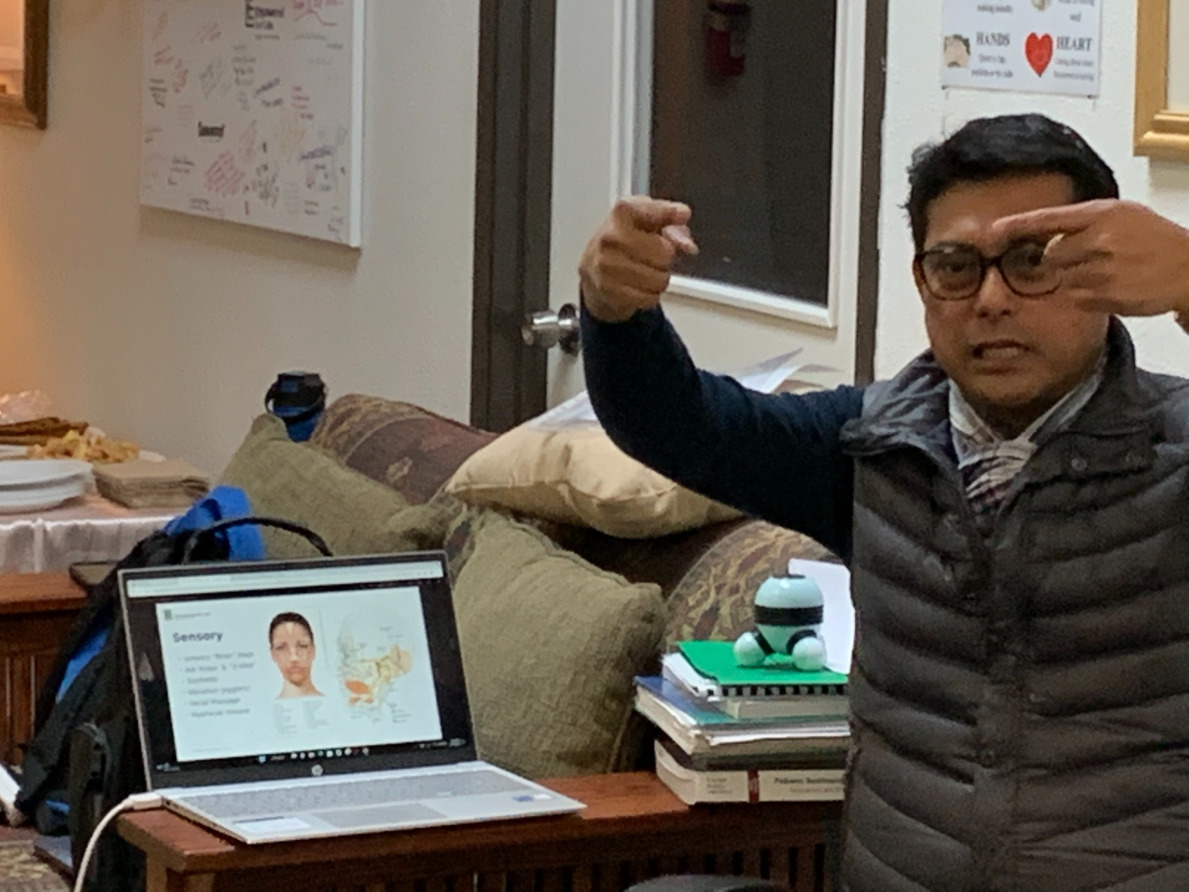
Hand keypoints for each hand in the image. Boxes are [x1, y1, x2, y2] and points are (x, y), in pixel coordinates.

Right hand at [578, 196, 698, 321]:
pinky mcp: (608, 289)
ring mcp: (607, 264)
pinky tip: (639, 284)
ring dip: (659, 278)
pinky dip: (650, 295)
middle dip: (666, 257)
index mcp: (623, 212)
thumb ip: (672, 223)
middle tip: (654, 254)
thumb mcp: (649, 218)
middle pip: (665, 254)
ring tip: (646, 270)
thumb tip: (687, 244)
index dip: (672, 216)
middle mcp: (612, 237)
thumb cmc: (625, 237)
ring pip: (659, 280)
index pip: (659, 212)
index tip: (681, 215)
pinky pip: (649, 298)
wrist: (594, 264)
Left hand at [989, 199, 1188, 319]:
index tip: (992, 230)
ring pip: (1063, 278)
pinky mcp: (1103, 295)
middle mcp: (1099, 240)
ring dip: (1076, 279)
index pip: (1048, 219)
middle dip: (1060, 260)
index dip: (1017, 225)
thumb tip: (1046, 229)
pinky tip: (1112, 286)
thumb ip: (1086, 221)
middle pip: (1051, 255)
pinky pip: (1076, 297)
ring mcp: (1100, 269)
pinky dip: (1087, 295)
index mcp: (1103, 214)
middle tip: (1087, 259)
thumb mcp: (1124, 216)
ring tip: (1107, 272)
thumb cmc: (1158, 241)